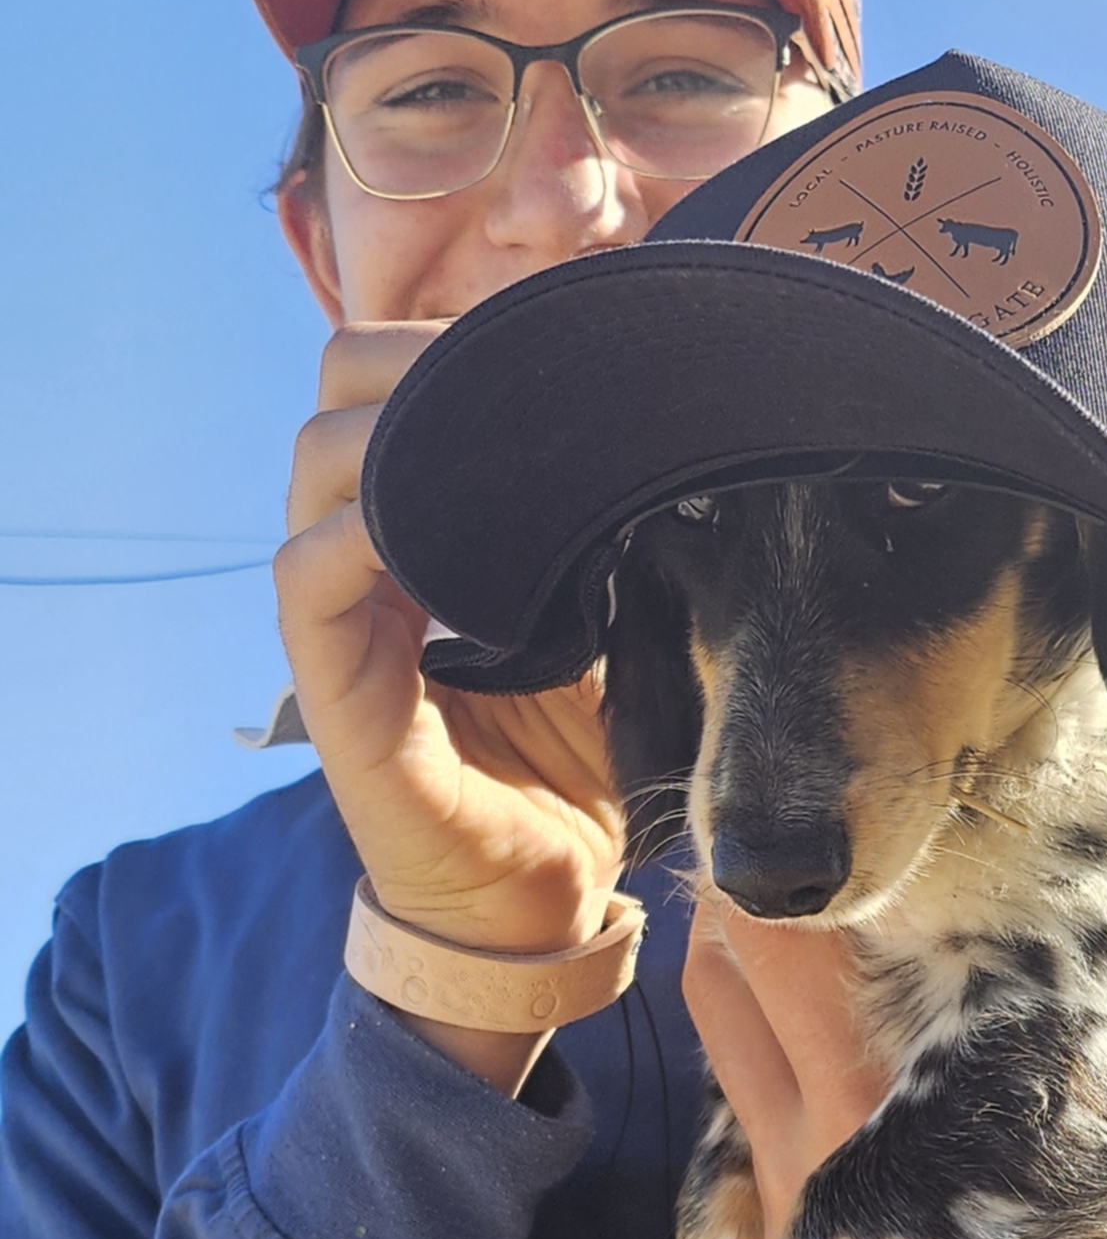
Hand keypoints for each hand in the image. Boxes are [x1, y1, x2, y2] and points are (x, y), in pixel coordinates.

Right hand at [274, 324, 626, 1090]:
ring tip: (491, 436)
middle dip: (421, 362)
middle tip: (520, 381)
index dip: (444, 339)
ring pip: (317, 463)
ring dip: (400, 429)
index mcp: (420, 527)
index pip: (382, 379)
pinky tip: (442, 529)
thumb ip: (599, 525)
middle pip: (340, 397)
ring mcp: (341, 619)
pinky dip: (364, 533)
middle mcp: (365, 555)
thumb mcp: (604, 611)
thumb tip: (666, 422)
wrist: (546, 899)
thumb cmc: (575, 755)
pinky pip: (309, 576)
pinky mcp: (339, 692)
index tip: (543, 342)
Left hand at [684, 854, 1106, 1238]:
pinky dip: (754, 1020)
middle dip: (747, 887)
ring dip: (738, 948)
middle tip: (796, 824)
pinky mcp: (779, 1229)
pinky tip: (814, 989)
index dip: (783, 857)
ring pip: (714, 1022)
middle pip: (720, 967)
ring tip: (797, 890)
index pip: (781, 939)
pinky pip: (736, 1083)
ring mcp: (783, 1190)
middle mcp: (814, 1140)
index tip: (818, 793)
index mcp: (891, 1096)